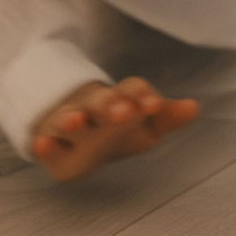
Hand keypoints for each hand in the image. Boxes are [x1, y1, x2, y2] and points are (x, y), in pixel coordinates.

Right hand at [29, 76, 200, 182]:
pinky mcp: (49, 145)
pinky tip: (42, 146)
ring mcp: (67, 124)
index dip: (142, 95)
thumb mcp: (143, 126)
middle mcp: (92, 107)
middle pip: (99, 101)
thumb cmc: (115, 129)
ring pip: (68, 118)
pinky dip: (44, 145)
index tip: (154, 106)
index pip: (131, 89)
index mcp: (119, 99)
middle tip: (124, 113)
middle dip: (110, 105)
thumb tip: (193, 107)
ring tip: (76, 122)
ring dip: (72, 119)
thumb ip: (165, 118)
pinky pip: (44, 144)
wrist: (73, 131)